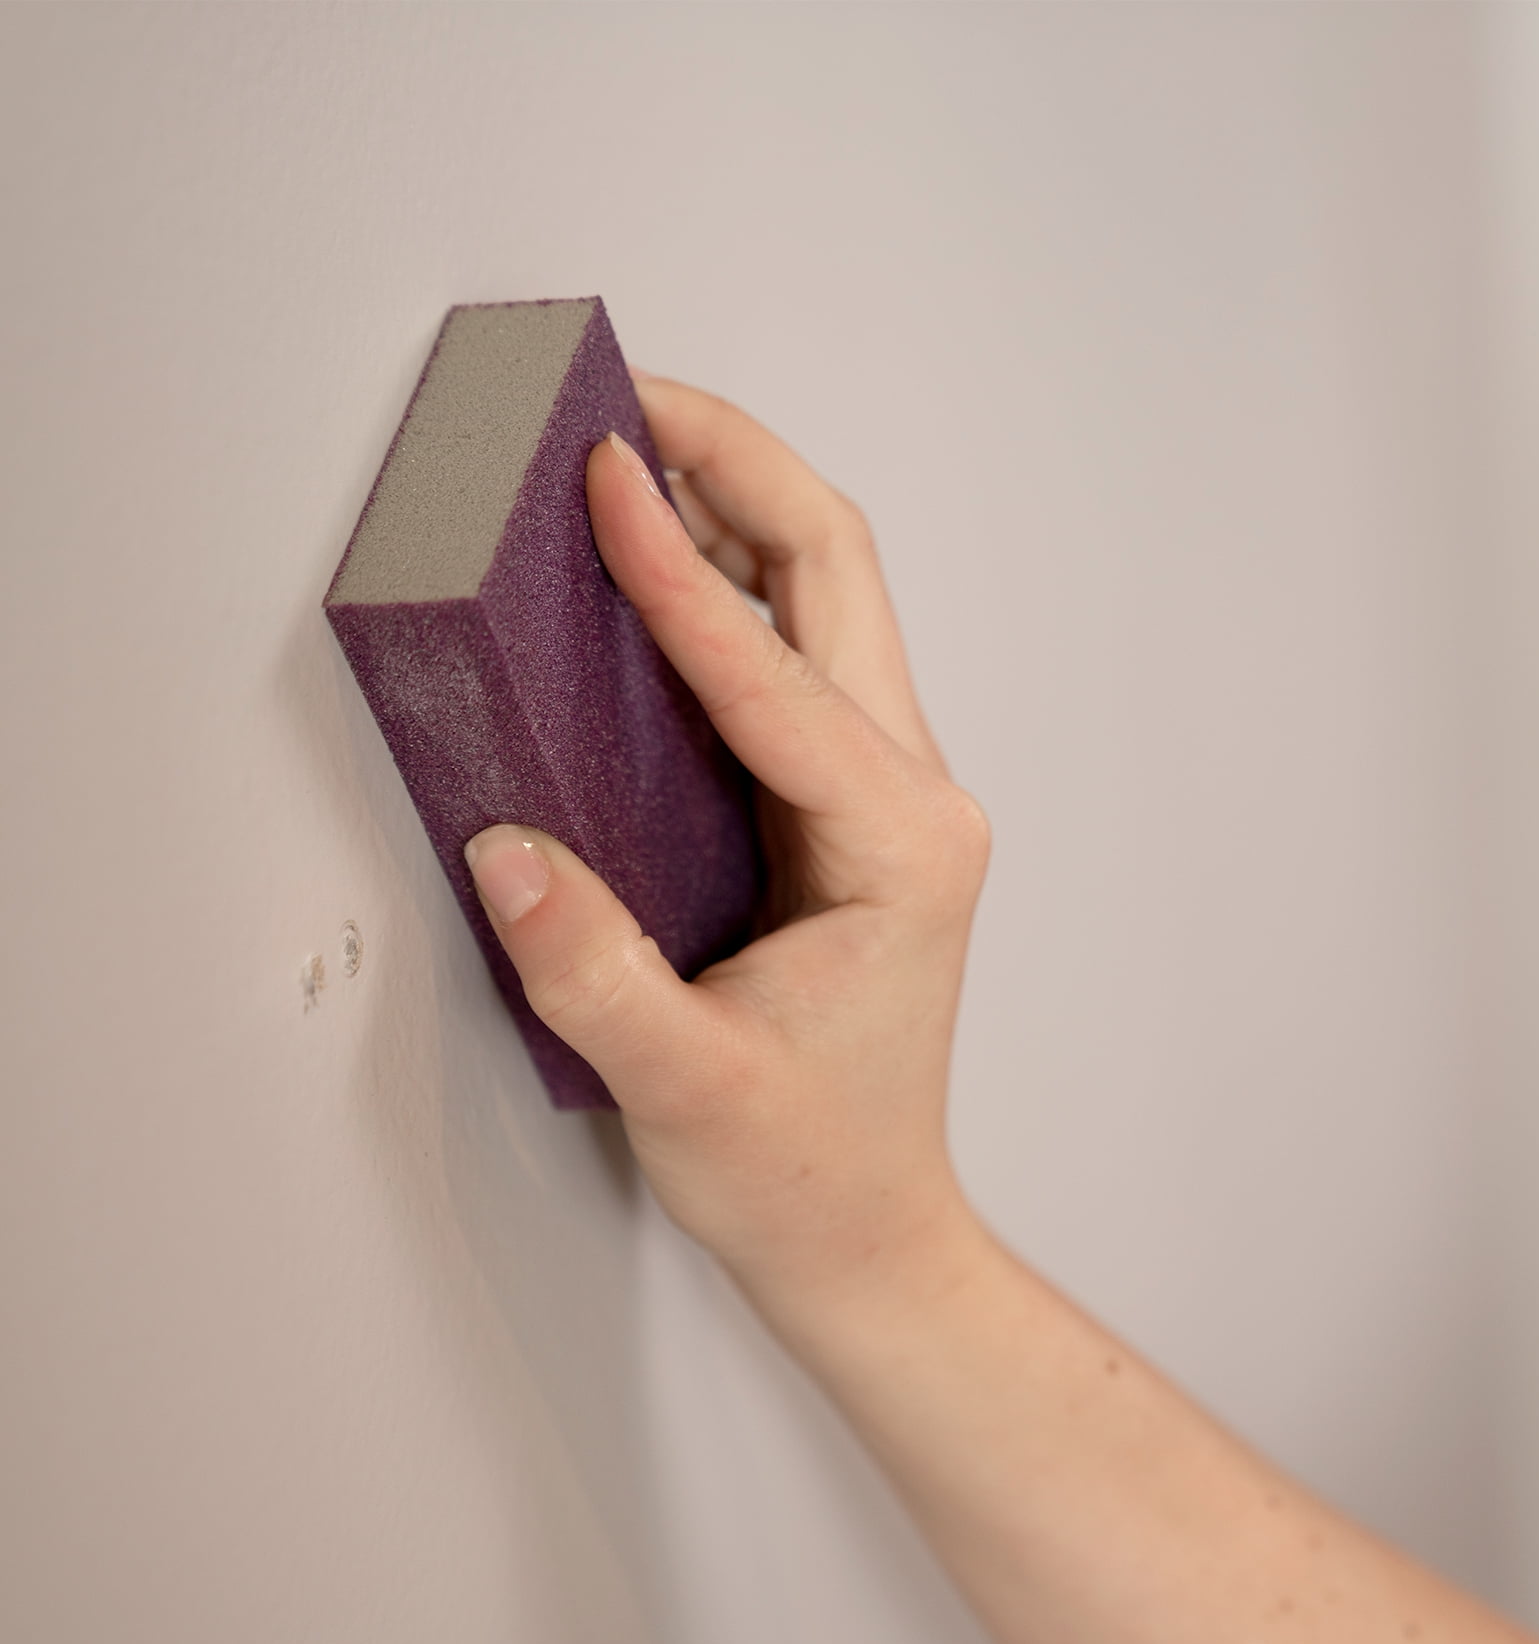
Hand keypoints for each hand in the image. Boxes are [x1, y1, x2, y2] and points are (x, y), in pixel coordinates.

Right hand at [465, 376, 989, 1298]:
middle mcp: (913, 798)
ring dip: (739, 508)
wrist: (866, 1228)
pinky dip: (730, 584)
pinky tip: (660, 557)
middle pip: (837, 579)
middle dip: (738, 470)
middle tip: (630, 398)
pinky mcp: (848, 806)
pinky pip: (795, 655)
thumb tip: (503, 847)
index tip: (597, 475)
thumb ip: (590, 969)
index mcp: (898, 849)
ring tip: (634, 444)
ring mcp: (889, 794)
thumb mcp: (684, 1087)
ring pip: (827, 600)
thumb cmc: (805, 1169)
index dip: (673, 573)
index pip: (772, 676)